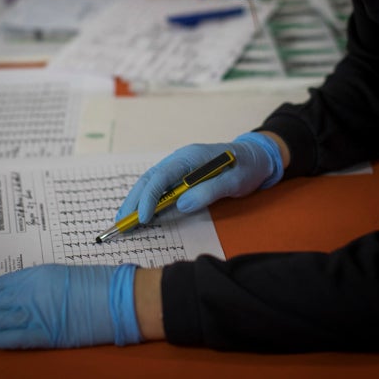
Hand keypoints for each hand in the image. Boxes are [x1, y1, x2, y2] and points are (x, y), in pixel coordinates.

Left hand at [0, 264, 140, 348]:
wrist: (115, 299)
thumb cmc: (95, 284)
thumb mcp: (62, 274)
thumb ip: (40, 283)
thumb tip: (23, 292)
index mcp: (35, 275)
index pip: (2, 284)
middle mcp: (30, 294)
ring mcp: (35, 315)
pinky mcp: (43, 335)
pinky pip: (13, 338)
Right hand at [117, 132, 282, 223]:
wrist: (257, 156)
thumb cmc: (247, 167)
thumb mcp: (235, 181)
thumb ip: (210, 191)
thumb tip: (182, 204)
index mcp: (191, 156)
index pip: (162, 176)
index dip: (149, 197)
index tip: (143, 217)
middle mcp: (181, 158)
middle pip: (150, 178)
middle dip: (133, 200)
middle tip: (122, 222)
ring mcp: (180, 165)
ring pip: (151, 181)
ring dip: (136, 199)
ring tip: (124, 219)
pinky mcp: (182, 174)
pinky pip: (160, 185)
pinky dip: (147, 198)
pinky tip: (141, 212)